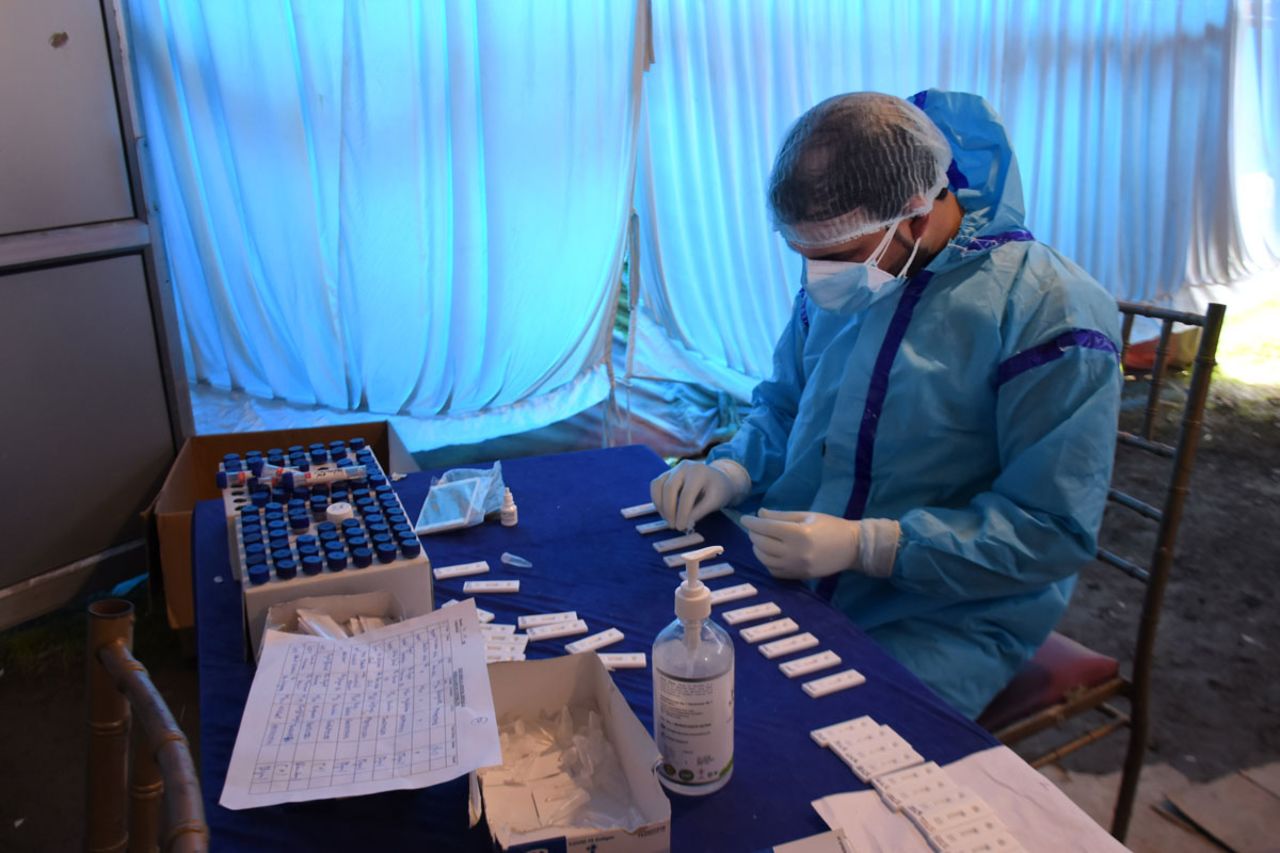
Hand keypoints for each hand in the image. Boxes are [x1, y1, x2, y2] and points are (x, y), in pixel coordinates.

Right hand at [650, 461, 737, 531]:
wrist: (718, 478)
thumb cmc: (718, 490)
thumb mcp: (714, 502)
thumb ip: (699, 512)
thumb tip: (684, 523)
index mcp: (699, 471)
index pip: (686, 494)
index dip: (682, 512)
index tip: (681, 527)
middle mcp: (684, 467)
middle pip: (669, 488)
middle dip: (669, 510)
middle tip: (673, 526)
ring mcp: (673, 469)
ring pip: (658, 485)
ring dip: (660, 506)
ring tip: (668, 520)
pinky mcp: (667, 474)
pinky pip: (656, 486)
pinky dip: (657, 500)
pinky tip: (665, 512)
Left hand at [741, 509, 861, 579]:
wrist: (852, 547)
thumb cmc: (831, 526)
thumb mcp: (806, 516)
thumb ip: (781, 516)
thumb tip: (759, 514)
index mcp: (798, 533)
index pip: (765, 528)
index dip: (752, 522)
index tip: (745, 518)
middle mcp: (794, 552)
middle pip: (762, 544)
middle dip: (753, 534)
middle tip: (754, 528)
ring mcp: (796, 567)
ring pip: (765, 559)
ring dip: (758, 548)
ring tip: (760, 540)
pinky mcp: (799, 576)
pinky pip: (774, 571)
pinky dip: (767, 562)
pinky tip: (770, 553)